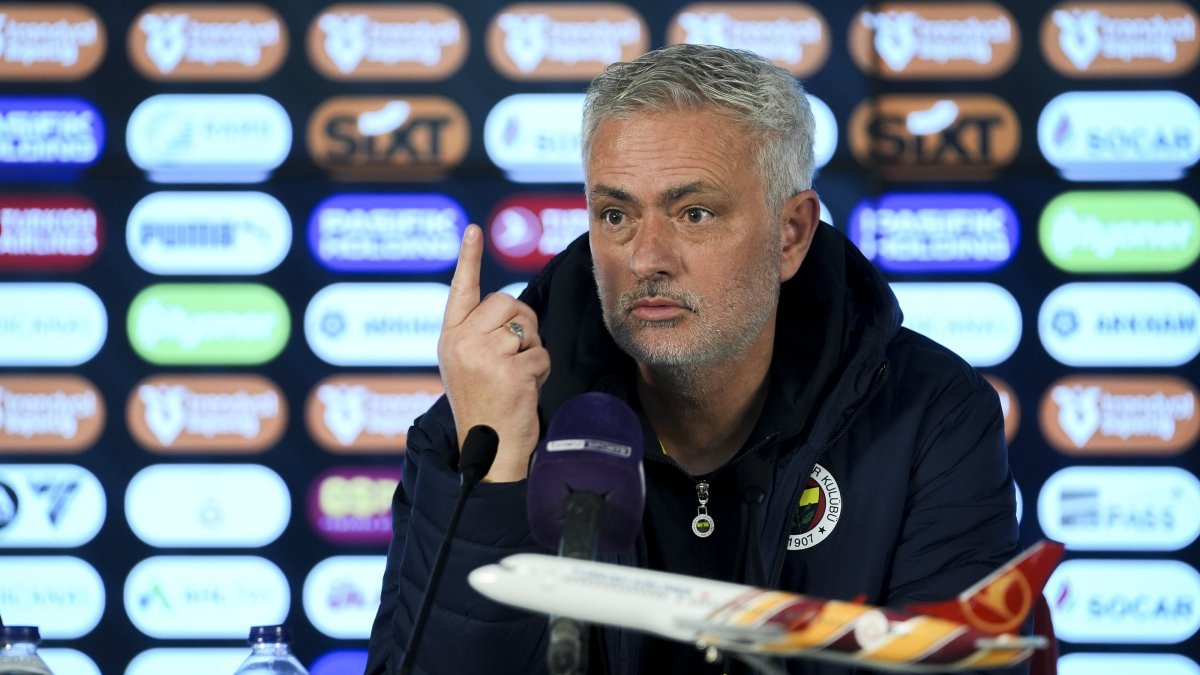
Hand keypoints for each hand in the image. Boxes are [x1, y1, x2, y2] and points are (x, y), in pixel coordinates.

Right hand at [438, 224, 549, 481]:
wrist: (487, 451)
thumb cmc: (484, 407)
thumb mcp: (466, 365)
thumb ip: (479, 334)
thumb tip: (511, 308)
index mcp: (449, 338)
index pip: (460, 290)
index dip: (468, 258)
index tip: (473, 229)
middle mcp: (460, 343)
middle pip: (508, 302)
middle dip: (522, 325)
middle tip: (513, 358)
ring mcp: (484, 356)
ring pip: (527, 327)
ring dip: (531, 351)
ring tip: (514, 378)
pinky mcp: (510, 371)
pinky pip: (541, 353)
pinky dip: (540, 371)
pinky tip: (523, 391)